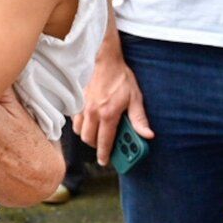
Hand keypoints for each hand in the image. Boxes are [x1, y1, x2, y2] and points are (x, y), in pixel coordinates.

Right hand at [75, 42, 148, 166]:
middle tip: (106, 146)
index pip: (104, 141)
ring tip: (98, 133)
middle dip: (97, 146)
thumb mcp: (136, 98)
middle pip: (89, 139)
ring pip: (79, 131)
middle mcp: (92, 113)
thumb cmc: (121, 78)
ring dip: (88, 136)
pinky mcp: (77, 102)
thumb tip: (147, 135)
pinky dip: (81, 125)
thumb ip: (139, 119)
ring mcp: (82, 107)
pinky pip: (75, 120)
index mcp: (108, 114)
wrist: (104, 60)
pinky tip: (91, 121)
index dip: (104, 154)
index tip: (105, 161)